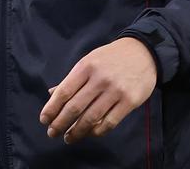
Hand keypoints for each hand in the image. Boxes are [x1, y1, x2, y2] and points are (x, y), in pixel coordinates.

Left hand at [39, 37, 155, 143]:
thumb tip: (51, 95)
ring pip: (90, 118)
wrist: (144, 51)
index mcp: (86, 67)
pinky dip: (96, 131)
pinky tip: (90, 133)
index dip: (51, 109)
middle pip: (74, 108)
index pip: (64, 92)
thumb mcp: (90, 61)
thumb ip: (72, 79)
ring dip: (76, 132)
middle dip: (60, 124)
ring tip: (69, 138)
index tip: (45, 120)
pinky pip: (109, 122)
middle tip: (52, 132)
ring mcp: (116, 90)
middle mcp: (100, 79)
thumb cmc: (112, 58)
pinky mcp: (130, 101)